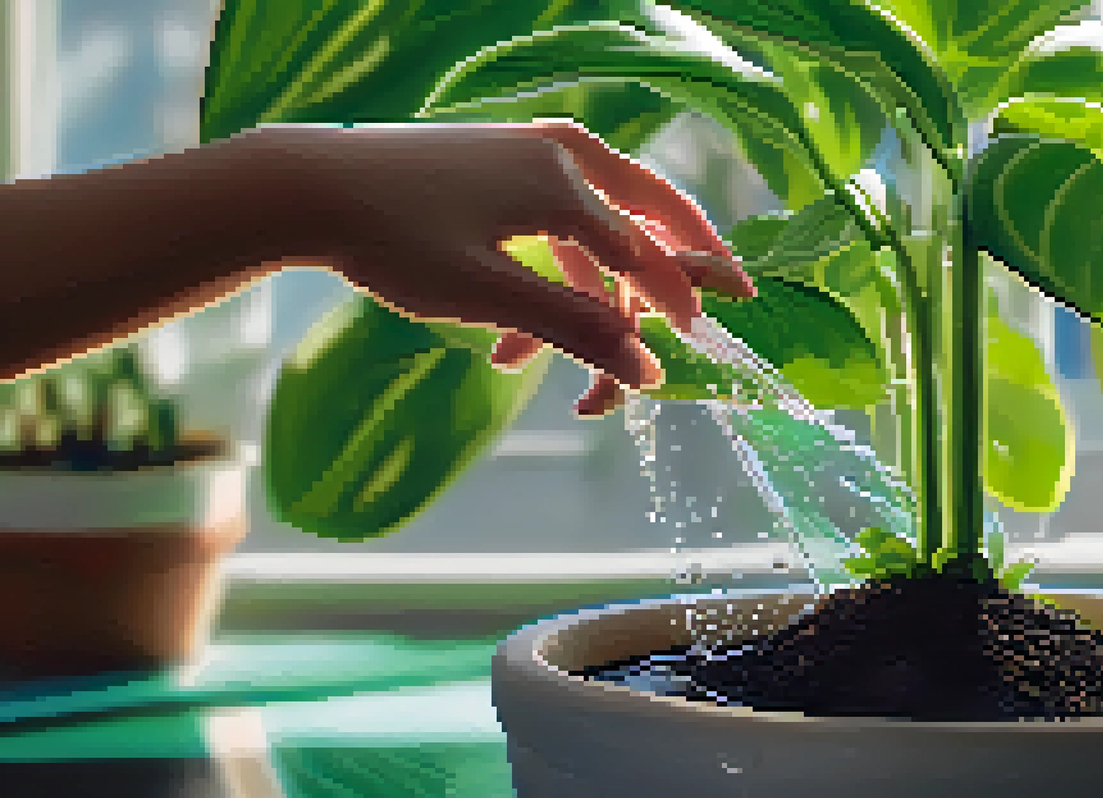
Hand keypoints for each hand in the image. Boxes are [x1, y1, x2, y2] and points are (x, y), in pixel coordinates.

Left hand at [254, 121, 752, 415]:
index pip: (645, 251)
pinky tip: (512, 351)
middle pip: (649, 208)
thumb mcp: (491, 295)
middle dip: (683, 262)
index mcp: (564, 181)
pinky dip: (550, 286)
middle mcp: (558, 156)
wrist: (305, 188)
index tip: (705, 342)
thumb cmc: (395, 238)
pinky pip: (552, 229)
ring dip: (591, 307)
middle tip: (732, 293)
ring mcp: (526, 155)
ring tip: (571, 386)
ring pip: (596, 231)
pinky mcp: (497, 169)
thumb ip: (576, 329)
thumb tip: (648, 370)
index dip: (677, 303)